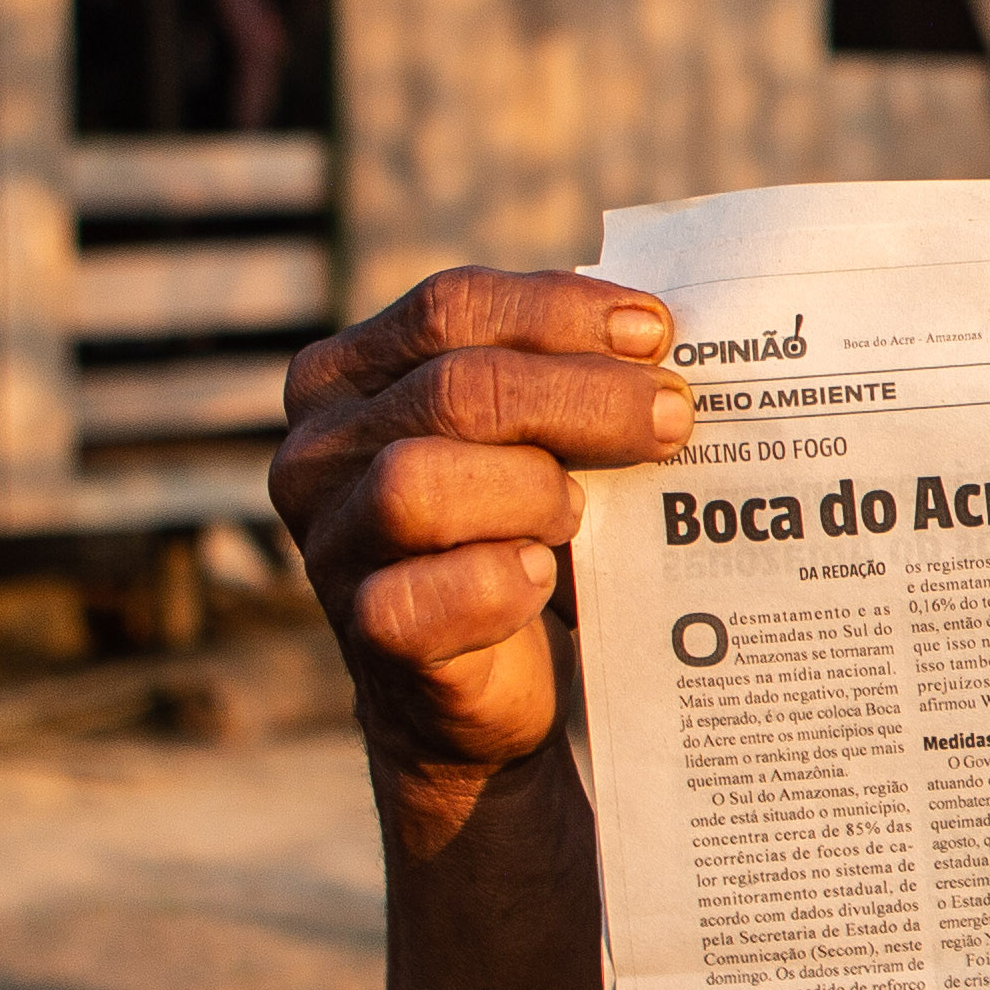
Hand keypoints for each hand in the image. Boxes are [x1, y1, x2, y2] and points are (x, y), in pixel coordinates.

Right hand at [272, 268, 693, 854]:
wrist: (491, 683)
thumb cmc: (517, 529)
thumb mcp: (526, 436)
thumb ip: (555, 373)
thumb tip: (654, 332)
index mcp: (348, 377)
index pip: (449, 307)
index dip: (557, 310)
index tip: (656, 331)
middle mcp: (318, 452)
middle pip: (452, 388)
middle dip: (582, 395)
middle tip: (671, 415)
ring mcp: (332, 544)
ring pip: (418, 482)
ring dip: (529, 490)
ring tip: (582, 512)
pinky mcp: (364, 632)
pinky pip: (422, 598)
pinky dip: (498, 583)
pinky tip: (542, 580)